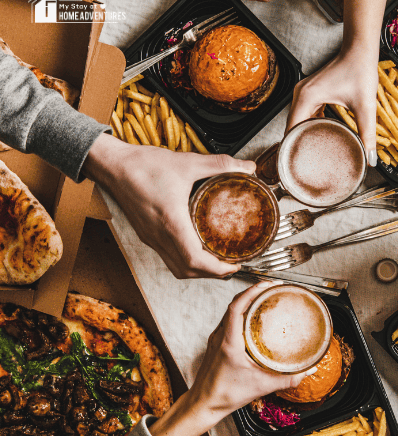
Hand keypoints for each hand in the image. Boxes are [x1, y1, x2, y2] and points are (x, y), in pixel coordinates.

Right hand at [82, 133, 254, 278]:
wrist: (112, 165)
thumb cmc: (144, 165)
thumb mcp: (188, 162)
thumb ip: (220, 165)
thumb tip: (247, 167)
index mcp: (171, 222)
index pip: (194, 260)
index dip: (217, 269)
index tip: (235, 265)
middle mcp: (159, 236)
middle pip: (187, 271)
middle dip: (212, 273)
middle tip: (232, 265)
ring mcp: (151, 238)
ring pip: (176, 267)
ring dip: (199, 271)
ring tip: (218, 261)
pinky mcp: (147, 235)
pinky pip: (168, 257)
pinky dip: (186, 261)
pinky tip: (198, 249)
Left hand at [189, 282, 314, 415]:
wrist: (203, 405)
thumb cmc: (225, 395)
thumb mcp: (261, 386)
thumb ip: (288, 379)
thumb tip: (308, 370)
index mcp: (229, 341)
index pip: (237, 306)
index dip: (253, 291)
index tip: (268, 284)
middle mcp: (220, 336)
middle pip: (234, 304)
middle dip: (253, 291)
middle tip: (272, 288)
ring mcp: (216, 339)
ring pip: (230, 311)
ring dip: (246, 301)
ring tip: (264, 299)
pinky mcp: (216, 344)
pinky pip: (229, 321)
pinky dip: (241, 313)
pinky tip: (253, 319)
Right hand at [287, 48, 378, 165]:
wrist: (360, 49)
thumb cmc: (360, 70)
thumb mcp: (365, 106)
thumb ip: (368, 134)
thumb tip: (371, 158)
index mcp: (307, 98)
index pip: (291, 129)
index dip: (291, 148)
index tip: (293, 164)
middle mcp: (300, 94)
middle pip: (291, 126)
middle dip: (296, 144)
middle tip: (302, 164)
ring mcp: (304, 92)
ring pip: (297, 120)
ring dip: (301, 135)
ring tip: (307, 154)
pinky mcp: (310, 92)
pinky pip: (304, 113)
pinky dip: (307, 125)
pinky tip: (316, 135)